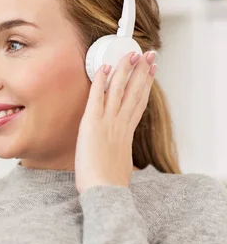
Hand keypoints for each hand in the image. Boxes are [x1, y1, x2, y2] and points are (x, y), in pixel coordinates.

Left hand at [75, 50, 156, 193]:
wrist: (104, 189)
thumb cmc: (108, 181)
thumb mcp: (120, 162)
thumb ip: (119, 150)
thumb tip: (117, 150)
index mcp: (127, 132)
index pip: (139, 102)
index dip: (146, 85)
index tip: (151, 71)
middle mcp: (120, 123)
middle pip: (134, 91)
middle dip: (142, 71)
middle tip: (148, 55)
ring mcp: (107, 122)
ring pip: (118, 89)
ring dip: (124, 69)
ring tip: (130, 54)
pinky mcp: (92, 123)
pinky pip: (96, 96)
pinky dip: (99, 81)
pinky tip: (103, 67)